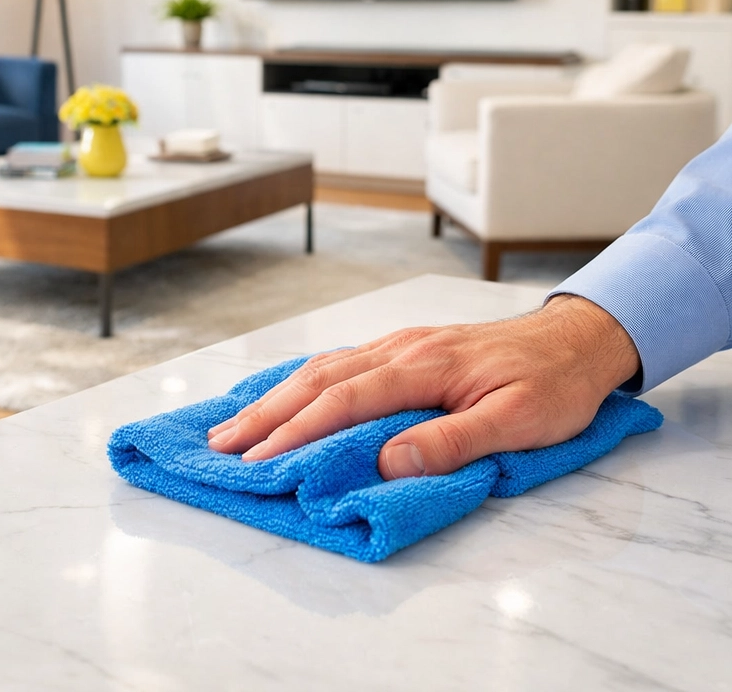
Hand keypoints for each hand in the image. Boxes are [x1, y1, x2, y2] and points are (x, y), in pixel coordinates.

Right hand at [207, 295, 641, 479]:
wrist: (576, 338)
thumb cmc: (553, 385)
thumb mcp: (519, 422)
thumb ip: (454, 440)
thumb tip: (387, 460)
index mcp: (423, 366)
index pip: (344, 401)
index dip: (297, 431)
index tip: (259, 459)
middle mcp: (401, 348)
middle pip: (319, 379)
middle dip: (267, 412)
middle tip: (222, 442)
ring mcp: (401, 343)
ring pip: (325, 366)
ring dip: (278, 395)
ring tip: (239, 421)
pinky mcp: (406, 346)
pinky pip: (343, 360)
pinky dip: (305, 380)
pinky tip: (291, 391)